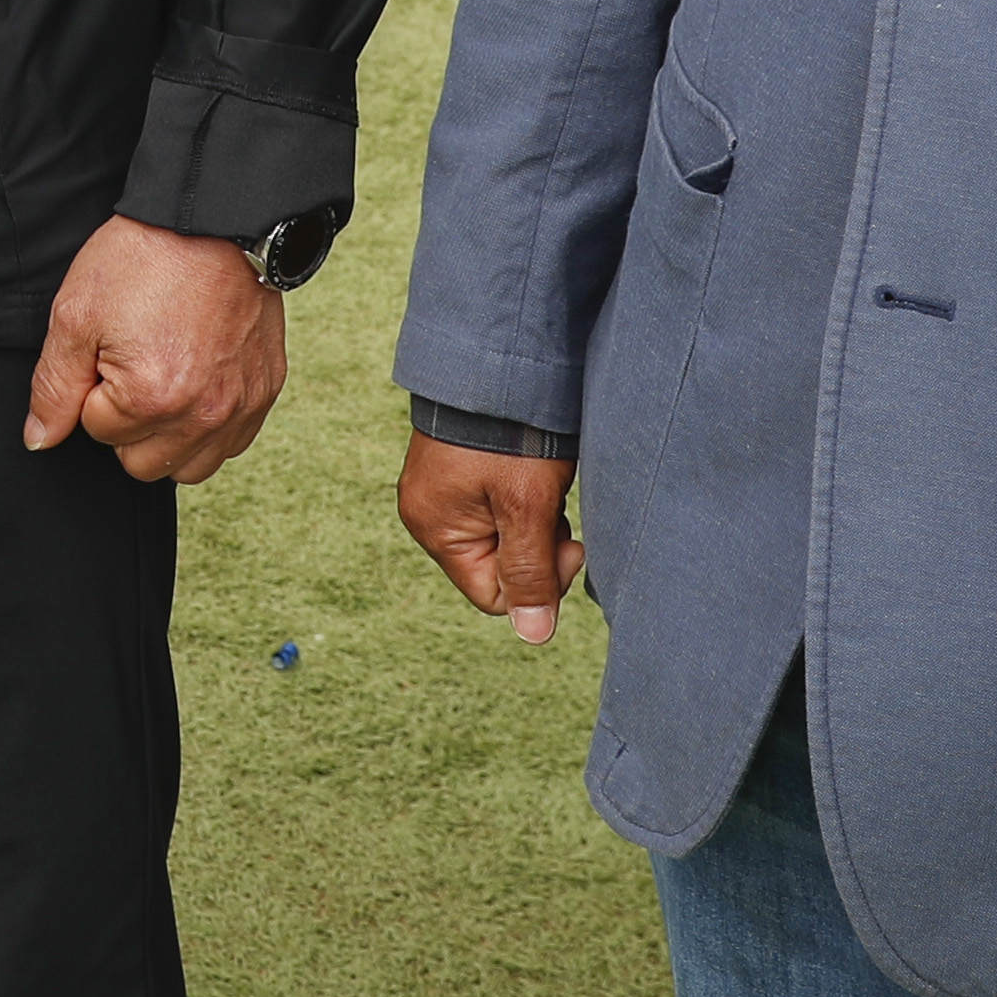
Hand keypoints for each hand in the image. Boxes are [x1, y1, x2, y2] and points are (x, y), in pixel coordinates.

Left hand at [21, 216, 287, 482]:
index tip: (105, 348)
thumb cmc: (141, 259)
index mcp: (152, 398)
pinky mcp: (265, 392)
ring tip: (161, 379)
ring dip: (167, 437)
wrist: (210, 219)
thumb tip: (39, 439)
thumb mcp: (76, 314)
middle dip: (125, 423)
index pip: (97, 432)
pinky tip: (195, 382)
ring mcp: (241, 406)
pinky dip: (207, 426)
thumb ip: (52, 387)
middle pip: (140, 463)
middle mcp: (204, 415)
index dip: (90, 390)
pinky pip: (230, 444)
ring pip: (188, 467)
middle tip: (130, 364)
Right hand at [398, 436, 583, 642]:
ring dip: (534, 522)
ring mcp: (442, 491)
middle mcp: (430, 514)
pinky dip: (524, 500)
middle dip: (536, 547)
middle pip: (498, 567)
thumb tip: (534, 637)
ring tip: (544, 484)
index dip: (538, 582)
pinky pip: (497, 509)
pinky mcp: (459, 471)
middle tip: (554, 509)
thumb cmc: (509, 434)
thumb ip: (531, 573)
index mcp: (435, 530)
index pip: (495, 596)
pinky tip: (535, 474)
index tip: (565, 542)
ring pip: (504, 538)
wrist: (497, 360)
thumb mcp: (527, 507)